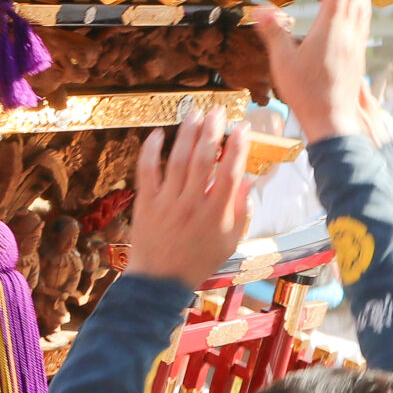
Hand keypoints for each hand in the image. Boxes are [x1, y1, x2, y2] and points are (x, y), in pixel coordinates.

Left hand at [124, 109, 251, 289]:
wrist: (160, 280)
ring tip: (194, 114)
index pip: (230, 173)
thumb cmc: (198, 261)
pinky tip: (159, 134)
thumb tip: (246, 180)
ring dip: (187, 134)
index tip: (244, 128)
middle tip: (218, 111)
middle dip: (213, 131)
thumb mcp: (230, 241)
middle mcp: (192, 204)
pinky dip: (152, 151)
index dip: (239, 148)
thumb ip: (240, 210)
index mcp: (216, 214)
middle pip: (204, 160)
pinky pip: (147, 171)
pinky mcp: (146, 202)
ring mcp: (167, 202)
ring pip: (178, 160)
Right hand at [253, 0, 372, 142]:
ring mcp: (356, 42)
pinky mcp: (358, 52)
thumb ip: (274, 34)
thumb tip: (260, 10)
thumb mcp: (282, 63)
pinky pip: (363, 18)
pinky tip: (360, 2)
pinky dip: (361, 2)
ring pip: (361, 5)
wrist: (334, 119)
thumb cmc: (306, 93)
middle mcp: (348, 32)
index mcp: (330, 30)